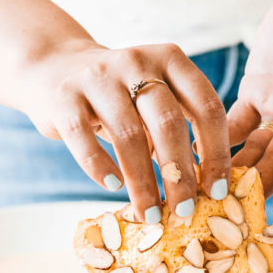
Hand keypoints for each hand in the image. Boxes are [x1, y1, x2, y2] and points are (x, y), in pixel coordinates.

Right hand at [22, 41, 230, 220]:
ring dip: (143, 182)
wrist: (55, 68)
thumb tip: (208, 185)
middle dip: (179, 173)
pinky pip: (84, 138)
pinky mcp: (64, 97)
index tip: (218, 190)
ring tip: (149, 213)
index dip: (216, 152)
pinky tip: (113, 187)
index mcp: (170, 59)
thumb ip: (180, 128)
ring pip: (128, 135)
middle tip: (185, 211)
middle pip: (168, 122)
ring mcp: (98, 77)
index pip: (206, 106)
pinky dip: (100, 167)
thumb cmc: (119, 95)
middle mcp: (137, 61)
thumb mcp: (154, 98)